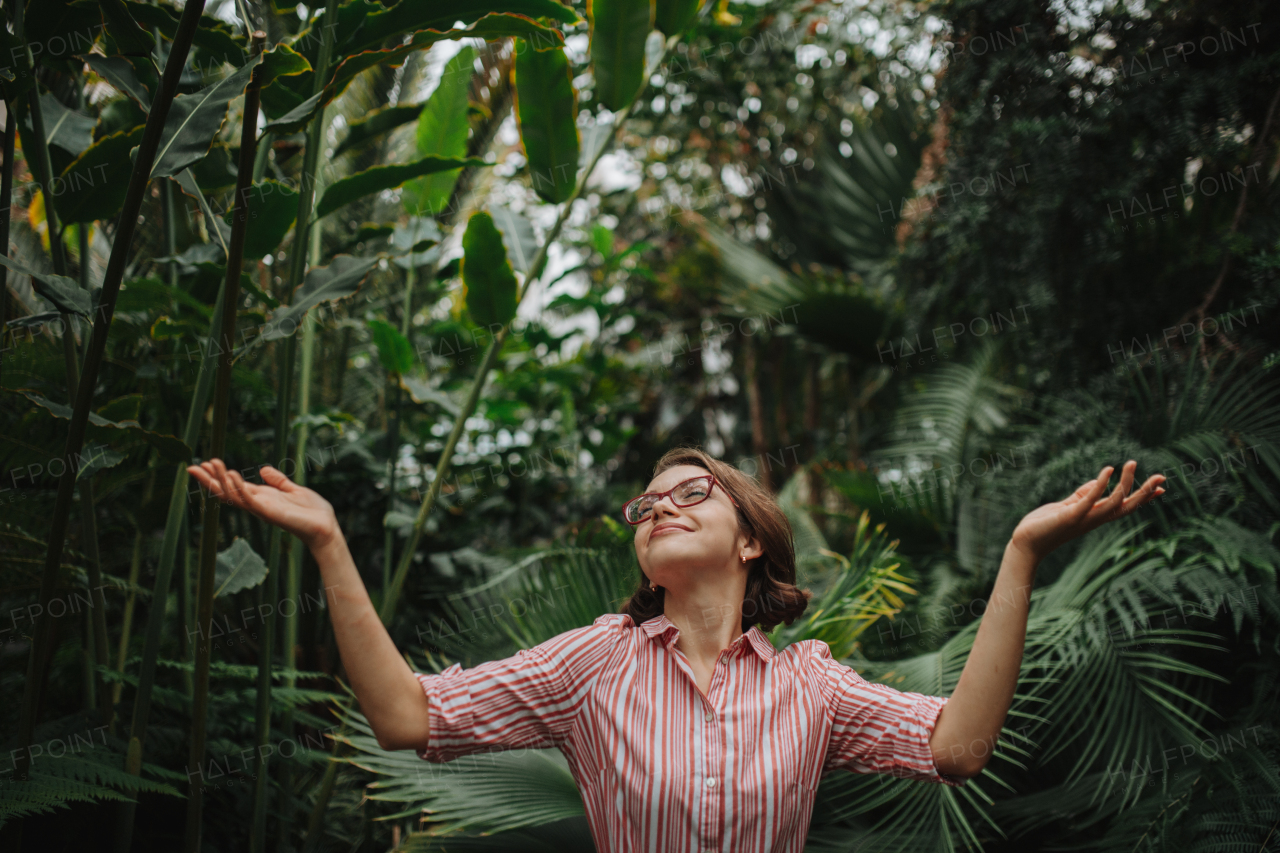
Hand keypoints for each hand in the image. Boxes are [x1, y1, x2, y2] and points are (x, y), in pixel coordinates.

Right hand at [187, 459, 339, 550]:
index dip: (218, 476)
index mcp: (261, 497)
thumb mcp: (293, 490)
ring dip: (220, 480)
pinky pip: (249, 500)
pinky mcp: (269, 512)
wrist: (326, 526)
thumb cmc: (312, 511)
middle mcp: (257, 504)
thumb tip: (263, 469)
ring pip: (233, 495)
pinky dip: (239, 488)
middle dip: (209, 480)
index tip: (204, 463)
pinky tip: (232, 475)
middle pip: (226, 492)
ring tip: (210, 464)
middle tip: (192, 467)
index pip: (233, 486)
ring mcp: (261, 509)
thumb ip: (278, 481)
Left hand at [1010, 460, 1165, 561]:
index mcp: (1095, 516)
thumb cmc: (1046, 524)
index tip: (1162, 487)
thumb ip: (1084, 494)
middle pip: (1127, 506)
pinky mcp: (1071, 515)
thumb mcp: (1069, 505)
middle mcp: (1094, 519)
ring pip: (1115, 501)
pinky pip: (1091, 499)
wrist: (1026, 542)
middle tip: (1162, 477)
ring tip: (1131, 463)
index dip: (1144, 498)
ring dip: (1126, 482)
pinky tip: (1108, 470)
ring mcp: (1084, 518)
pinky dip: (1101, 484)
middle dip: (1145, 493)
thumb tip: (1099, 481)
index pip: (1125, 506)